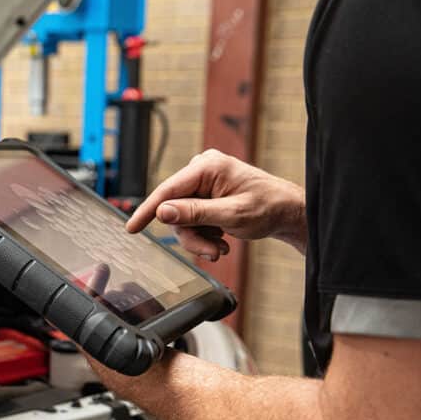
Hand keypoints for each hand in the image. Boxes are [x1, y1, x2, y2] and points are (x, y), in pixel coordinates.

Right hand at [125, 149, 306, 258]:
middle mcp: (202, 170)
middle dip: (191, 235)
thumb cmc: (268, 207)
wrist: (288, 212)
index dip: (148, 211)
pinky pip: (192, 218)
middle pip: (175, 210)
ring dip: (199, 238)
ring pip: (183, 219)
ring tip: (220, 248)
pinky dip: (204, 233)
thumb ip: (195, 213)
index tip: (132, 228)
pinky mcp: (206, 194)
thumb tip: (162, 213)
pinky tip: (222, 239)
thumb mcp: (231, 215)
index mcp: (207, 167)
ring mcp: (204, 182)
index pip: (167, 191)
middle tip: (211, 252)